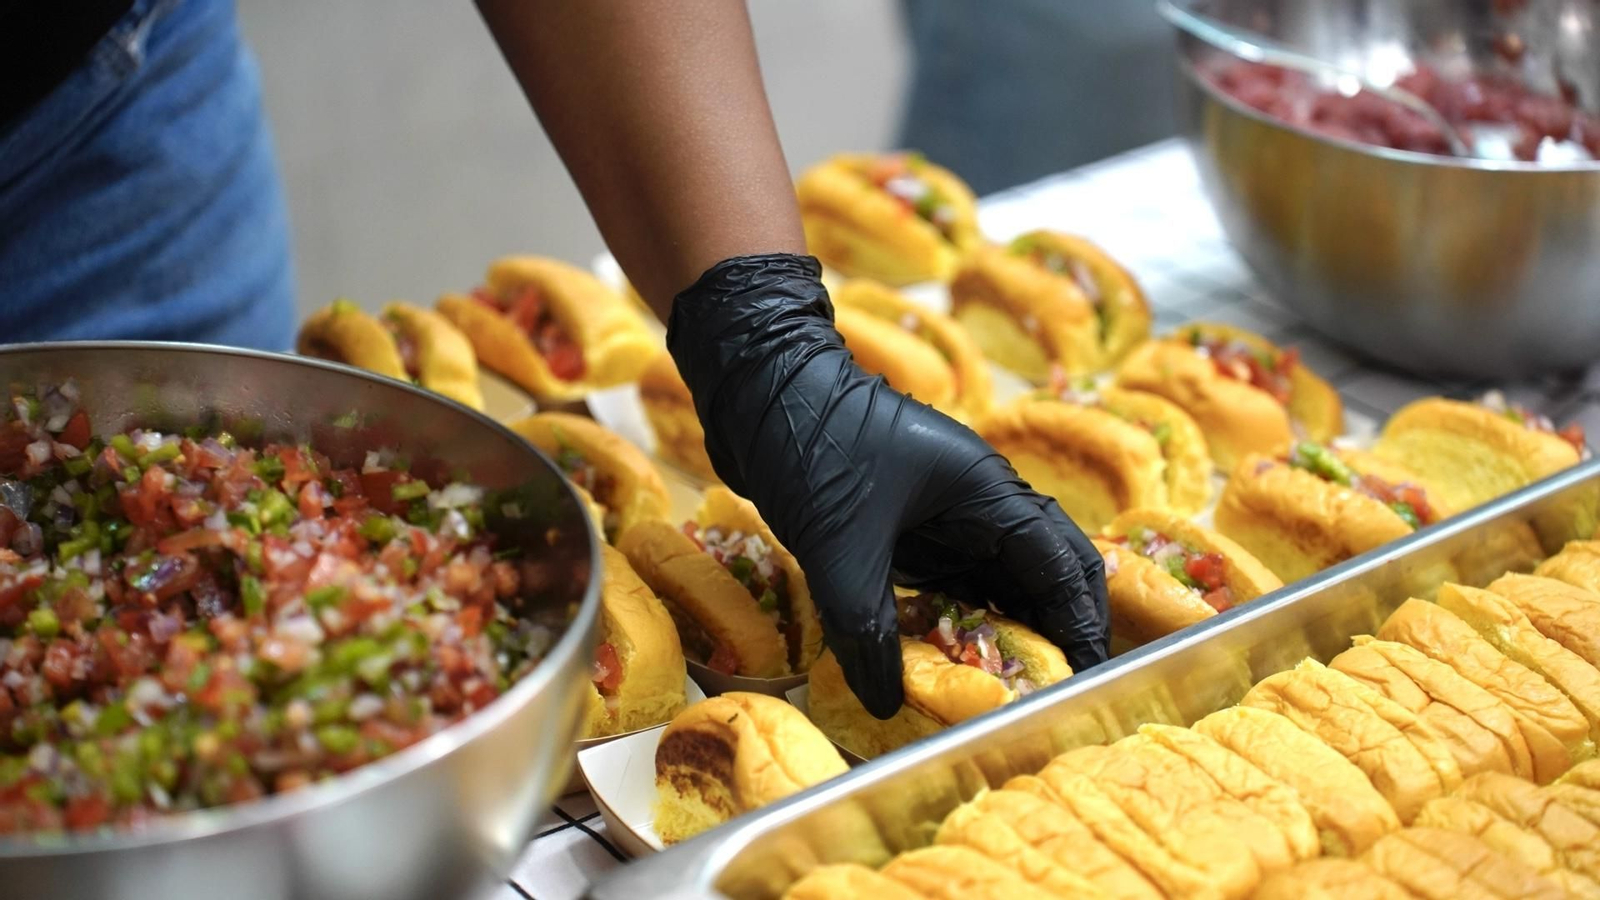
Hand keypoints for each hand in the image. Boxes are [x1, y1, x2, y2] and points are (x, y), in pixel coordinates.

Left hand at [668, 254, 1108, 717]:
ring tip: (1015, 691)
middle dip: (1058, 630)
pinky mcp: (908, 529)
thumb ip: (866, 627)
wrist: (759, 390)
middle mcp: (978, 502)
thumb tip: (887, 701)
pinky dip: (961, 622)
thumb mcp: (838, 545)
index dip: (1080, 622)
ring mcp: (944, 515)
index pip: (1059, 563)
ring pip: (998, 582)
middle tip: (1060, 691)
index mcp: (985, 490)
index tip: (1089, 676)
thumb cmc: (811, 445)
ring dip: (1009, 631)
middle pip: (1043, 572)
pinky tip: (956, 663)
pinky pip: (952, 583)